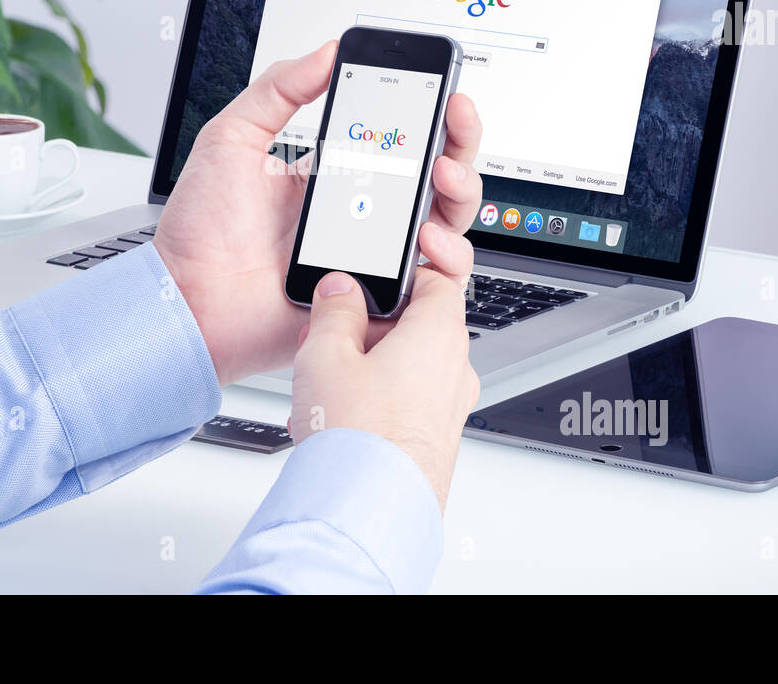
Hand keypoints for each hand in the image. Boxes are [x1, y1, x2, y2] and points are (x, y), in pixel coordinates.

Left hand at [154, 40, 482, 385]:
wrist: (187, 300)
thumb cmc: (199, 231)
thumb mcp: (232, 138)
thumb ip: (277, 90)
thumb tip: (325, 52)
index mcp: (334, 176)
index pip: (400, 140)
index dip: (432, 115)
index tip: (443, 88)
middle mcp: (361, 216)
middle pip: (437, 178)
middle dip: (460, 143)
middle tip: (455, 118)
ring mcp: (373, 258)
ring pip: (447, 226)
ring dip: (461, 194)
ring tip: (443, 176)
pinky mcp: (376, 301)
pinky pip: (433, 286)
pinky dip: (447, 258)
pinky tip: (426, 236)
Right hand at [289, 267, 479, 512]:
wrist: (366, 512)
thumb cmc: (357, 437)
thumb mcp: (325, 352)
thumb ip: (334, 310)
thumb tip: (340, 290)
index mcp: (440, 333)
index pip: (440, 277)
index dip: (410, 266)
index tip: (385, 265)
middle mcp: (455, 369)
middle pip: (418, 323)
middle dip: (371, 323)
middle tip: (329, 330)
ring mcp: (448, 408)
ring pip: (408, 365)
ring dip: (367, 361)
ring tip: (321, 377)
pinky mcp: (434, 441)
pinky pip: (406, 401)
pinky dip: (374, 395)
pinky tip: (334, 411)